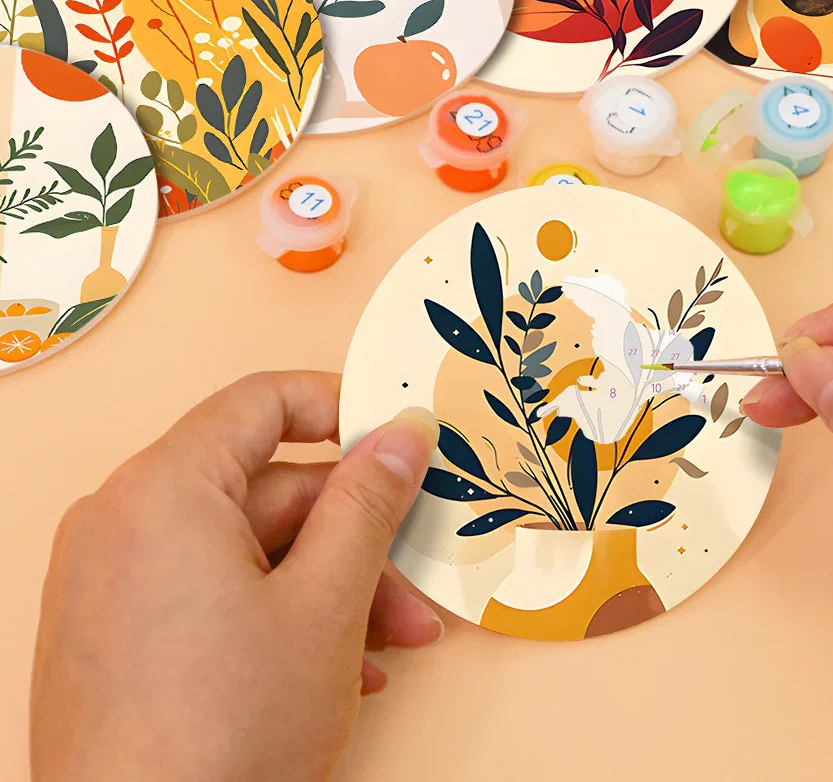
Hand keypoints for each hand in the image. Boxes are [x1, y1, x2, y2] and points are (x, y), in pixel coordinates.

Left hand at [31, 371, 441, 781]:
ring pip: (248, 551)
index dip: (340, 406)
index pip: (261, 401)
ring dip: (329, 588)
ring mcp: (111, 581)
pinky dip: (277, 616)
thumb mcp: (326, 604)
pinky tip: (337, 670)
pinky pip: (211, 593)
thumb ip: (369, 503)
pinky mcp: (114, 635)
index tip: (398, 437)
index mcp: (161, 490)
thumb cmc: (227, 735)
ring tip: (393, 643)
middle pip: (265, 491)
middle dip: (354, 536)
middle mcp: (122, 521)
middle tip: (418, 576)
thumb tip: (403, 432)